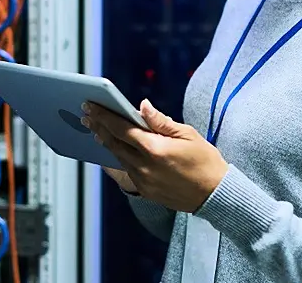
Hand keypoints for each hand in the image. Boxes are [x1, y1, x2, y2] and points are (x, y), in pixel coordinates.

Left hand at [83, 99, 227, 212]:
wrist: (215, 195)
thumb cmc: (205, 161)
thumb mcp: (187, 134)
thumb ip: (161, 121)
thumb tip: (142, 106)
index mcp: (155, 149)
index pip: (121, 128)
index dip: (104, 115)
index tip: (91, 105)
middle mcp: (145, 166)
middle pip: (114, 143)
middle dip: (98, 127)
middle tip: (86, 115)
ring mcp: (143, 180)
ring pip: (118, 157)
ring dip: (105, 142)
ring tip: (95, 129)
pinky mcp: (145, 190)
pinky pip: (125, 171)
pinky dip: (117, 157)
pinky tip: (112, 149)